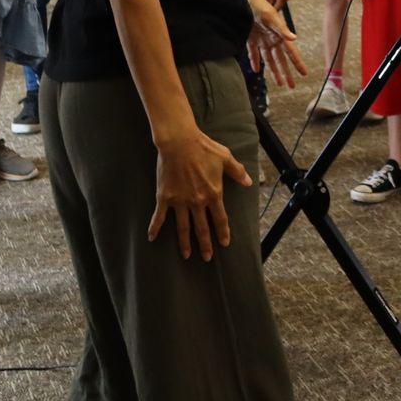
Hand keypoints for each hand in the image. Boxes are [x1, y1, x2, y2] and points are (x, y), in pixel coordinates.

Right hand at [150, 124, 252, 260]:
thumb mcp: (225, 158)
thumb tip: (248, 183)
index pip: (220, 218)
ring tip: (186, 255)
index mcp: (214, 193)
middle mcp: (197, 201)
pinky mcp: (165, 197)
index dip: (222, 232)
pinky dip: (155, 227)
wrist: (180, 142)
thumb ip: (237, 172)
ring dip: (185, 243)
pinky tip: (151, 238)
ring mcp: (180, 201)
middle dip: (205, 244)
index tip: (224, 243)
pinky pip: (160, 216)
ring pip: (183, 227)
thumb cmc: (204, 148)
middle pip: (202, 228)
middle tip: (206, 257)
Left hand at [246, 0, 306, 89]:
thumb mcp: (271, 17)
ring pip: (269, 59)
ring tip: (278, 82)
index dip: (297, 63)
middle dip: (286, 73)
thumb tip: (294, 38)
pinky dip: (255, 61)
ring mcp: (262, 39)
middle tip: (291, 85)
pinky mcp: (251, 38)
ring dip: (273, 71)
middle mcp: (273, 39)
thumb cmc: (260, 6)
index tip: (304, 73)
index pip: (291, 52)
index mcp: (280, 35)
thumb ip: (282, 29)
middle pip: (281, 59)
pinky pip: (254, 53)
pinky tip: (256, 69)